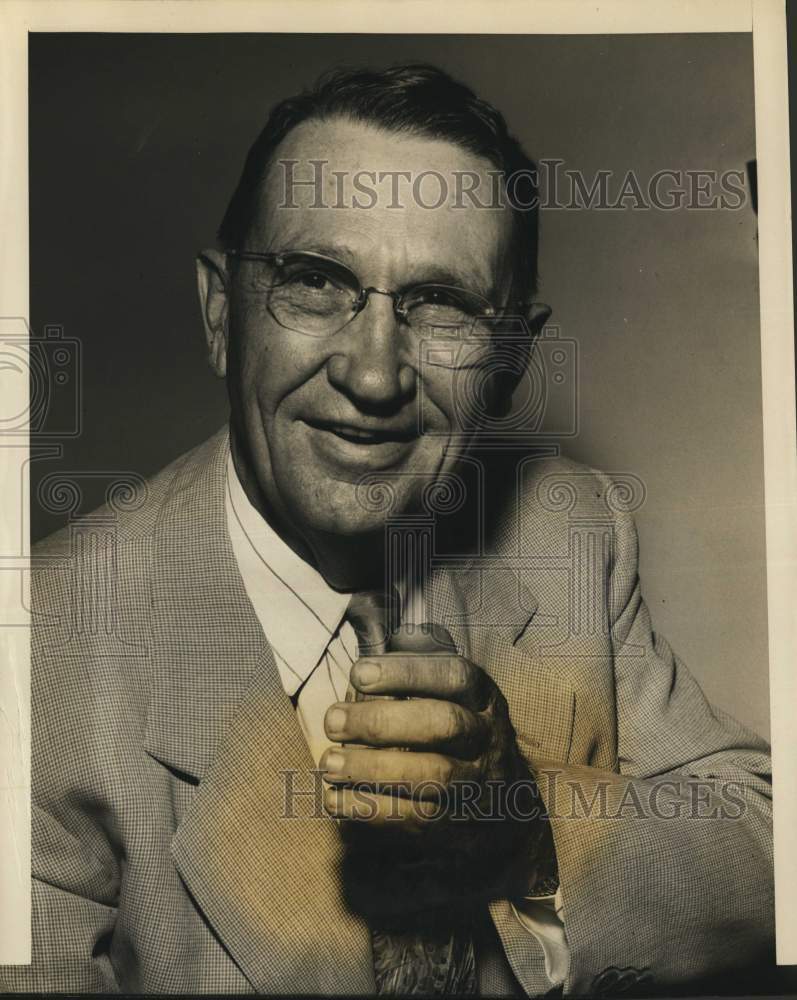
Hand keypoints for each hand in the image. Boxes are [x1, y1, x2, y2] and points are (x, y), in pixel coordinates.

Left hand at [320, 628, 553, 916]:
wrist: (505, 805)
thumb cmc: (456, 733)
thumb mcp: (451, 696)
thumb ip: (414, 677)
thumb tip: (362, 666)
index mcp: (483, 698)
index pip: (455, 676)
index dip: (406, 673)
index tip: (358, 673)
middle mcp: (488, 737)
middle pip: (443, 724)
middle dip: (383, 722)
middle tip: (333, 721)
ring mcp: (478, 784)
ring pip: (431, 776)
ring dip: (372, 769)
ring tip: (329, 763)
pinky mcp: (460, 825)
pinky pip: (416, 818)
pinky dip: (370, 808)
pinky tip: (335, 798)